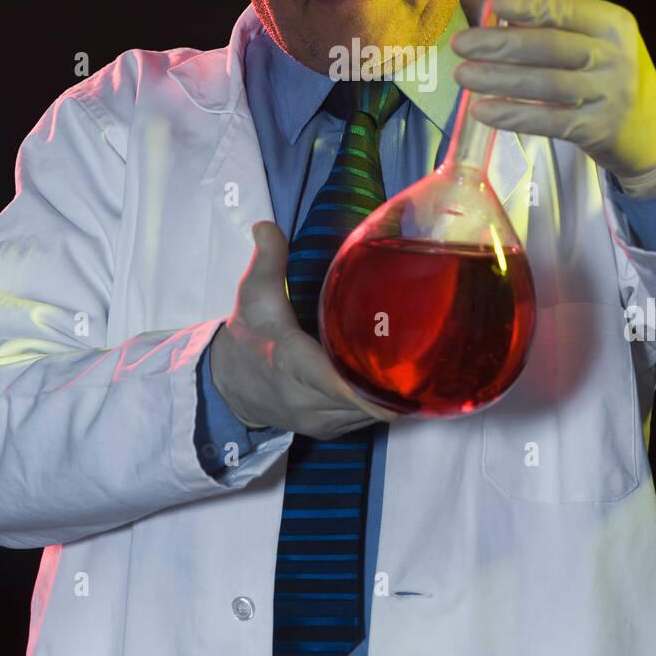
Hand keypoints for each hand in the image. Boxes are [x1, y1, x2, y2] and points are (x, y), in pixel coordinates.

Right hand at [210, 221, 401, 439]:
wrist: (227, 385)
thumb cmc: (247, 335)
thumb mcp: (253, 294)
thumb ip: (267, 259)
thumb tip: (267, 225)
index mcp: (292, 363)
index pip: (335, 383)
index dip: (371, 388)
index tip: (404, 380)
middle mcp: (306, 399)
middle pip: (366, 401)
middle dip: (396, 384)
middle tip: (429, 355)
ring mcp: (318, 419)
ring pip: (370, 414)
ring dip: (391, 395)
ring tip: (417, 366)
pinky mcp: (327, 429)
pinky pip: (364, 421)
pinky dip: (380, 404)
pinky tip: (393, 380)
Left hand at [450, 0, 655, 179]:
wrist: (653, 127)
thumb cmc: (613, 67)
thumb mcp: (603, 27)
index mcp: (612, 22)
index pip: (566, 8)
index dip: (529, 4)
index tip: (494, 2)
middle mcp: (614, 56)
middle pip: (551, 46)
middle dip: (502, 43)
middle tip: (460, 42)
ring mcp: (607, 95)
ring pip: (546, 85)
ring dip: (499, 79)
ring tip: (462, 74)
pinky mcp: (595, 130)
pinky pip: (548, 121)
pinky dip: (512, 115)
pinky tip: (482, 110)